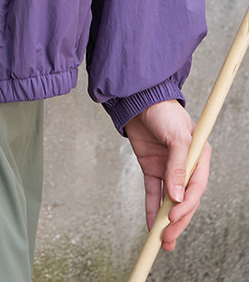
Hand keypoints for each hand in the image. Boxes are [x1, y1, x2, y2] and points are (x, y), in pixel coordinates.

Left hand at [124, 100, 210, 250]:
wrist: (139, 98)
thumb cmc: (163, 111)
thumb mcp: (176, 136)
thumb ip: (177, 166)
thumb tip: (177, 196)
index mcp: (199, 156)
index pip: (196, 187)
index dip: (187, 204)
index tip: (175, 217)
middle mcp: (186, 165)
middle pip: (185, 199)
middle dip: (178, 220)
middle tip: (168, 238)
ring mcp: (169, 168)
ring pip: (170, 200)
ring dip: (166, 220)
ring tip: (162, 240)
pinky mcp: (153, 168)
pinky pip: (154, 193)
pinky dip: (152, 209)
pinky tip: (151, 224)